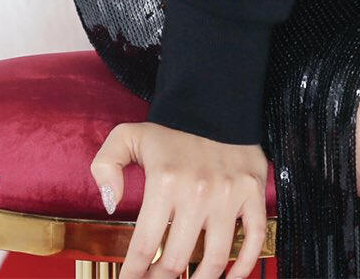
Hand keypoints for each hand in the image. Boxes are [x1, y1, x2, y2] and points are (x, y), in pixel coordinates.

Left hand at [91, 121, 267, 278]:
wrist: (215, 100)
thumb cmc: (169, 128)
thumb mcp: (127, 136)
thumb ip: (105, 165)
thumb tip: (109, 204)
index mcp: (164, 181)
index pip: (144, 245)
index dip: (133, 274)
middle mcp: (197, 192)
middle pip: (177, 260)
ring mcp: (229, 195)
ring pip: (216, 259)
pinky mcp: (253, 193)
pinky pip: (254, 240)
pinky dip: (244, 266)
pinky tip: (231, 277)